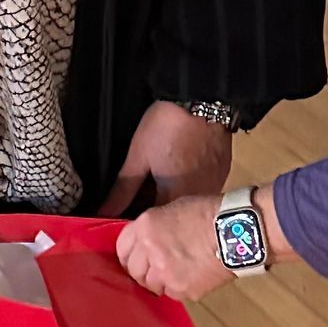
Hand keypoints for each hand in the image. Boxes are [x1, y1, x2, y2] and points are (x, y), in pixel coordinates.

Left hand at [98, 100, 233, 215]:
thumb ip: (122, 190)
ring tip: (160, 183)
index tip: (126, 219)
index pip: (155, 228)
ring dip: (173, 202)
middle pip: (174, 219)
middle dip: (156, 214)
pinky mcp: (222, 175)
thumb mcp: (138, 158)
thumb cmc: (168, 126)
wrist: (203, 98)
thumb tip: (105, 213)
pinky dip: (189, 189)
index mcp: (176, 199)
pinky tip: (180, 173)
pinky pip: (202, 192)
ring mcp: (214, 187)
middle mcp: (199, 200)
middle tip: (140, 199)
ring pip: (189, 207)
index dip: (138, 225)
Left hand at [117, 194, 228, 300]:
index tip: (134, 258)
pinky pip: (173, 294)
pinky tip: (193, 276)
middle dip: (142, 271)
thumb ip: (155, 227)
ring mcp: (165, 274)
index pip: (121, 249)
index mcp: (146, 227)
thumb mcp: (174, 209)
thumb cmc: (211, 213)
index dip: (128, 255)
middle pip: (134, 271)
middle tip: (157, 268)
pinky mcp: (182, 290)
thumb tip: (148, 242)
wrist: (239, 230)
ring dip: (160, 281)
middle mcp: (150, 252)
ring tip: (178, 272)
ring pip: (152, 286)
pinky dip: (179, 288)